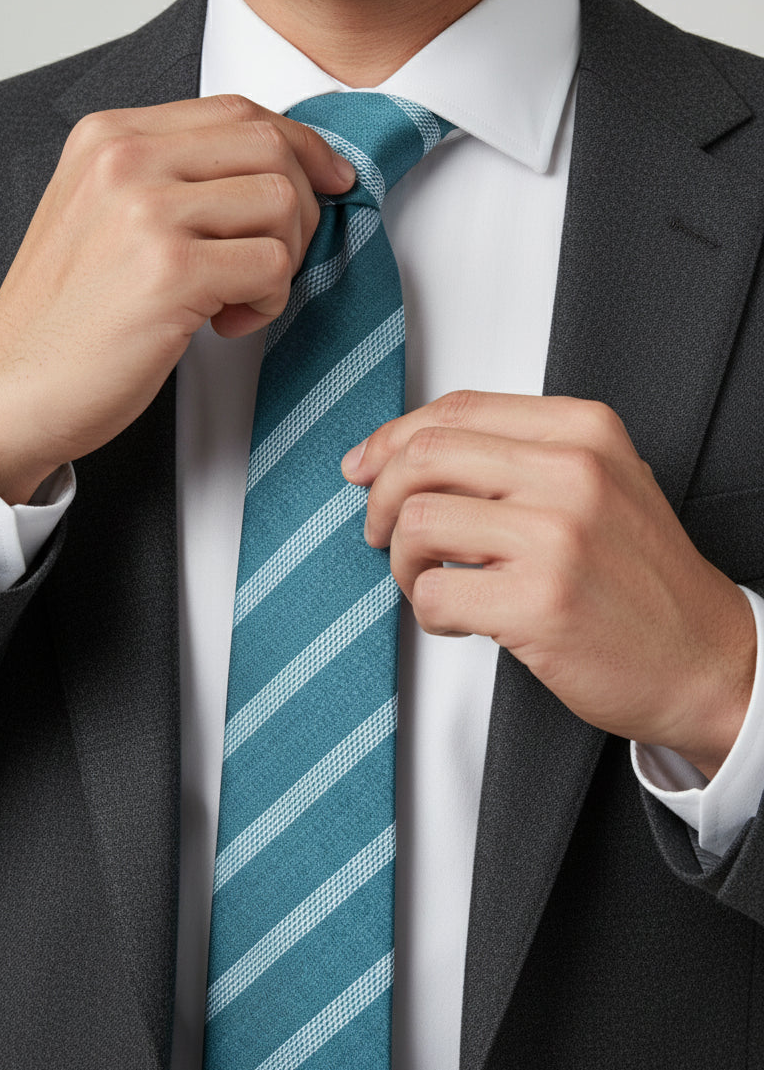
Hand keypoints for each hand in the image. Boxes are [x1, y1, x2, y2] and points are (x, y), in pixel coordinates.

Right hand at [0, 95, 354, 504]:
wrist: (15, 387)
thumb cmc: (67, 318)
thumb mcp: (103, 216)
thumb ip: (173, 180)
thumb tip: (277, 169)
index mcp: (110, 136)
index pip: (237, 111)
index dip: (301, 147)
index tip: (329, 181)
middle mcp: (126, 159)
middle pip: (271, 146)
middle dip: (302, 208)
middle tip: (275, 261)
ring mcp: (147, 211)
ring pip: (282, 202)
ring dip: (284, 261)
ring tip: (239, 298)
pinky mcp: (170, 271)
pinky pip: (273, 265)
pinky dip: (268, 301)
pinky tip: (226, 323)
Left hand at [342, 391, 756, 777]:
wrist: (705, 659)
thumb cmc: (642, 578)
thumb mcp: (600, 485)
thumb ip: (518, 457)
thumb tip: (401, 452)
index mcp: (584, 431)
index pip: (456, 410)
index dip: (392, 438)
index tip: (364, 468)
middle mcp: (571, 473)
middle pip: (424, 457)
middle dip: (381, 499)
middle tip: (380, 533)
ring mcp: (556, 537)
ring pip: (417, 523)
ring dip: (402, 561)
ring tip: (429, 581)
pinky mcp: (538, 603)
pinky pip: (432, 592)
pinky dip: (428, 611)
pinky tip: (460, 619)